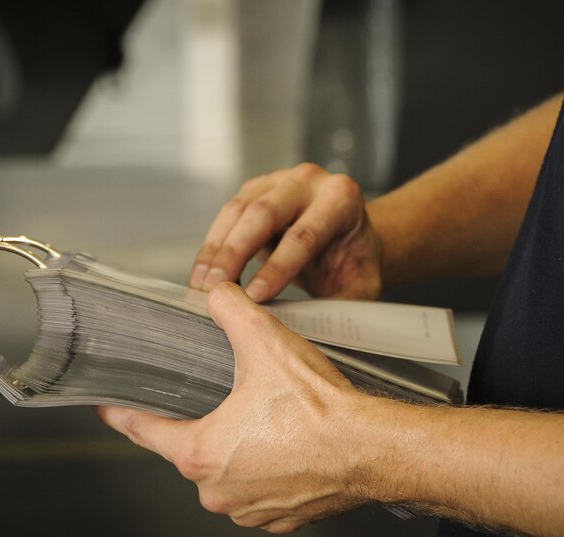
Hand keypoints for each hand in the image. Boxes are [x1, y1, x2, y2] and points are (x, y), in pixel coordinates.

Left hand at [96, 282, 372, 531]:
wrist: (371, 449)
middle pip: (191, 449)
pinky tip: (287, 445)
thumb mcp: (266, 344)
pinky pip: (259, 491)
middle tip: (229, 397)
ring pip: (229, 471)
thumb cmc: (320, 410)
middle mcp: (218, 490)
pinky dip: (267, 470)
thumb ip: (231, 311)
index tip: (108, 407)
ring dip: (239, 448)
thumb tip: (218, 292)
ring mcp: (249, 510)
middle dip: (204, 421)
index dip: (122, 413)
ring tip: (267, 419)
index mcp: (201, 452)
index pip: (143, 431)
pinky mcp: (280, 518)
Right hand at [189, 163, 382, 301]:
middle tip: (217, 289)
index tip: (254, 297)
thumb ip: (340, 305)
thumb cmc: (354, 263)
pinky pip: (228, 214)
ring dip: (216, 250)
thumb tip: (307, 328)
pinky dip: (213, 245)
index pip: (304, 235)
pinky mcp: (256, 189)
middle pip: (264, 213)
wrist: (350, 239)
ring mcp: (279, 181)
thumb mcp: (360, 286)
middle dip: (236, 253)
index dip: (277, 267)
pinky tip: (204, 272)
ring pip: (238, 209)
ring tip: (203, 285)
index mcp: (341, 200)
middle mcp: (309, 182)